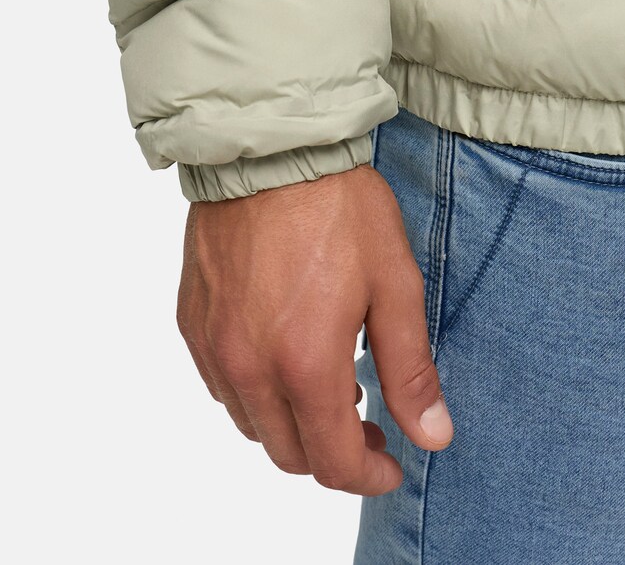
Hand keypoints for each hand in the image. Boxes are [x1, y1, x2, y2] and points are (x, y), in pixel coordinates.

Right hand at [177, 164, 453, 494]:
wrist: (271, 148)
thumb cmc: (338, 208)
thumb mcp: (394, 285)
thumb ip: (410, 369)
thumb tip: (432, 435)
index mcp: (305, 365)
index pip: (333, 462)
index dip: (368, 475)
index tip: (392, 463)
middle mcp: (249, 367)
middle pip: (289, 454)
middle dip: (332, 452)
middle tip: (368, 422)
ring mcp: (213, 346)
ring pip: (251, 423)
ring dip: (291, 422)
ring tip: (327, 383)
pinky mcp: (192, 320)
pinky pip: (220, 383)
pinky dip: (253, 389)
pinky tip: (282, 353)